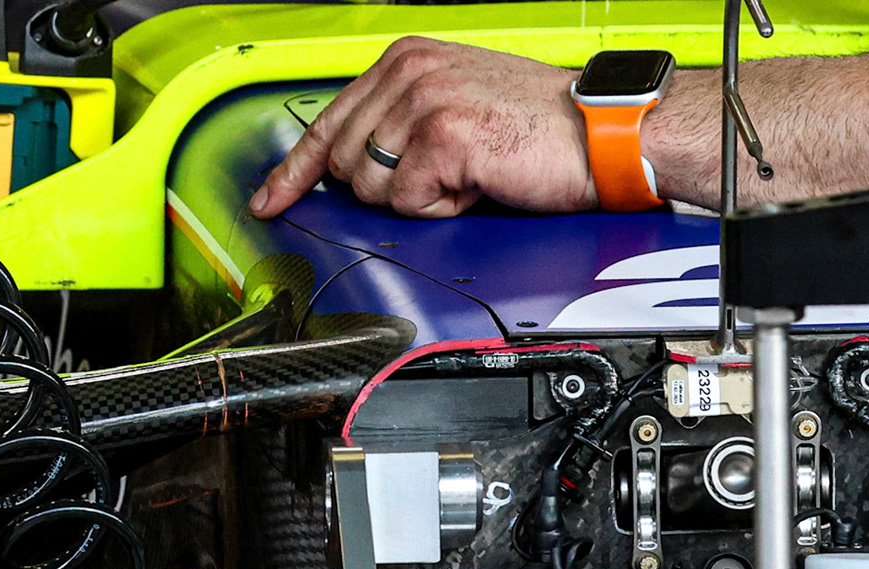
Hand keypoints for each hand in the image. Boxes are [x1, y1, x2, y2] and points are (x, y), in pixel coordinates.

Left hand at [249, 37, 599, 218]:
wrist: (600, 133)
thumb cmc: (537, 129)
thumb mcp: (456, 105)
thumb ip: (400, 123)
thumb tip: (352, 167)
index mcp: (405, 59)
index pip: (327, 121)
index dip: (293, 170)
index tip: (268, 200)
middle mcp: (408, 72)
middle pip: (345, 164)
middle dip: (386, 189)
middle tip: (444, 177)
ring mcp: (423, 102)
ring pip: (373, 188)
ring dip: (421, 198)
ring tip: (467, 174)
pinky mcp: (443, 138)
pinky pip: (409, 204)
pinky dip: (444, 209)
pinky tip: (478, 182)